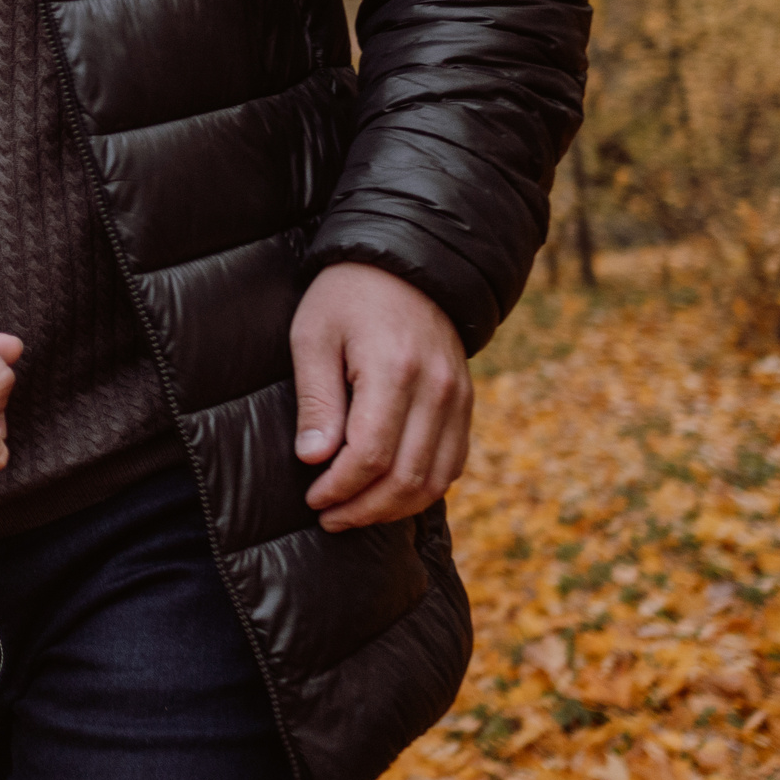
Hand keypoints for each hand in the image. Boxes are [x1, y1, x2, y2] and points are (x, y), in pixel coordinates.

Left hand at [291, 263, 471, 531]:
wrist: (407, 263)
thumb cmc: (346, 296)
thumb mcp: (314, 336)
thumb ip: (316, 400)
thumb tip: (314, 459)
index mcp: (394, 370)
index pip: (371, 455)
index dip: (340, 487)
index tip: (312, 497)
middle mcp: (437, 389)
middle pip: (406, 477)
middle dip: (364, 508)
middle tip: (329, 516)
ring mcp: (458, 398)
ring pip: (435, 479)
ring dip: (394, 508)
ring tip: (354, 513)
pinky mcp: (466, 403)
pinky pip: (453, 463)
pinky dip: (424, 488)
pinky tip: (389, 494)